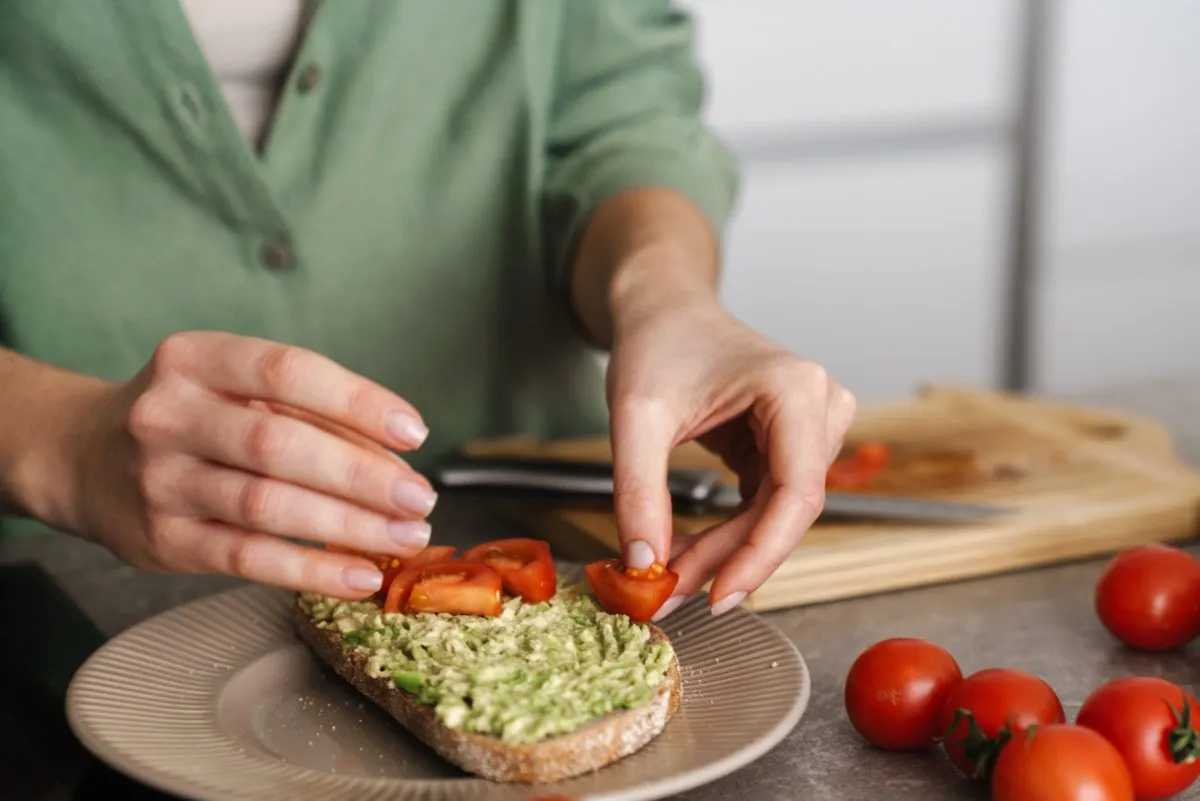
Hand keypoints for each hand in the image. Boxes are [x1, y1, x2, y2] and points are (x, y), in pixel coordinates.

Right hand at [58, 331, 436, 597]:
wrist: (83, 457)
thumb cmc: (191, 418)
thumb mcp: (234, 390)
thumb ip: (308, 414)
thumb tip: (396, 461)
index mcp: (194, 359)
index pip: (287, 372)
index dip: (358, 402)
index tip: (414, 432)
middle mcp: (168, 415)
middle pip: (280, 444)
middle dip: (362, 475)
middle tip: (419, 498)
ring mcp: (159, 480)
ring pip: (267, 507)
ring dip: (348, 527)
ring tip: (404, 537)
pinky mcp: (162, 540)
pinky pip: (248, 559)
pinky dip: (312, 570)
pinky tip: (360, 575)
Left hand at [606, 298, 855, 618]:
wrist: (663, 310)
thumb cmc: (657, 343)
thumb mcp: (635, 417)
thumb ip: (638, 492)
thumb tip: (644, 564)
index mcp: (795, 389)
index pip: (798, 494)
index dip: (762, 554)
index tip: (720, 595)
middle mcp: (819, 406)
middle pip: (786, 511)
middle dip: (730, 557)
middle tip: (672, 587)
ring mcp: (812, 426)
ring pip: (778, 516)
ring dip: (727, 549)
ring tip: (671, 566)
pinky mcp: (792, 444)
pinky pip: (767, 505)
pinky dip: (729, 532)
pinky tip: (687, 545)